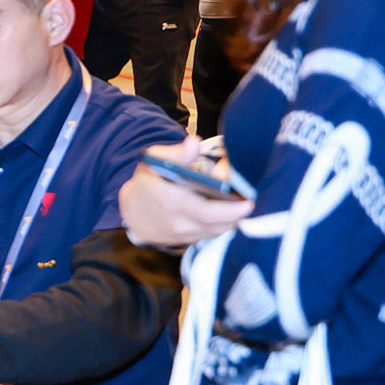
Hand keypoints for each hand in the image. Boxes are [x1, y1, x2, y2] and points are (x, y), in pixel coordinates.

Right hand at [117, 136, 254, 248]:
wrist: (133, 210)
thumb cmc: (148, 180)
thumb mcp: (155, 160)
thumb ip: (177, 153)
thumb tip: (194, 142)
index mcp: (171, 202)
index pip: (207, 212)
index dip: (230, 209)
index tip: (249, 201)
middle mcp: (179, 223)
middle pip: (219, 224)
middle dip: (239, 212)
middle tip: (251, 197)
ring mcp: (185, 236)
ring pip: (219, 230)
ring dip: (234, 218)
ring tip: (241, 200)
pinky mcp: (190, 241)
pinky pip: (213, 234)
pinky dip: (225, 223)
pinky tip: (231, 210)